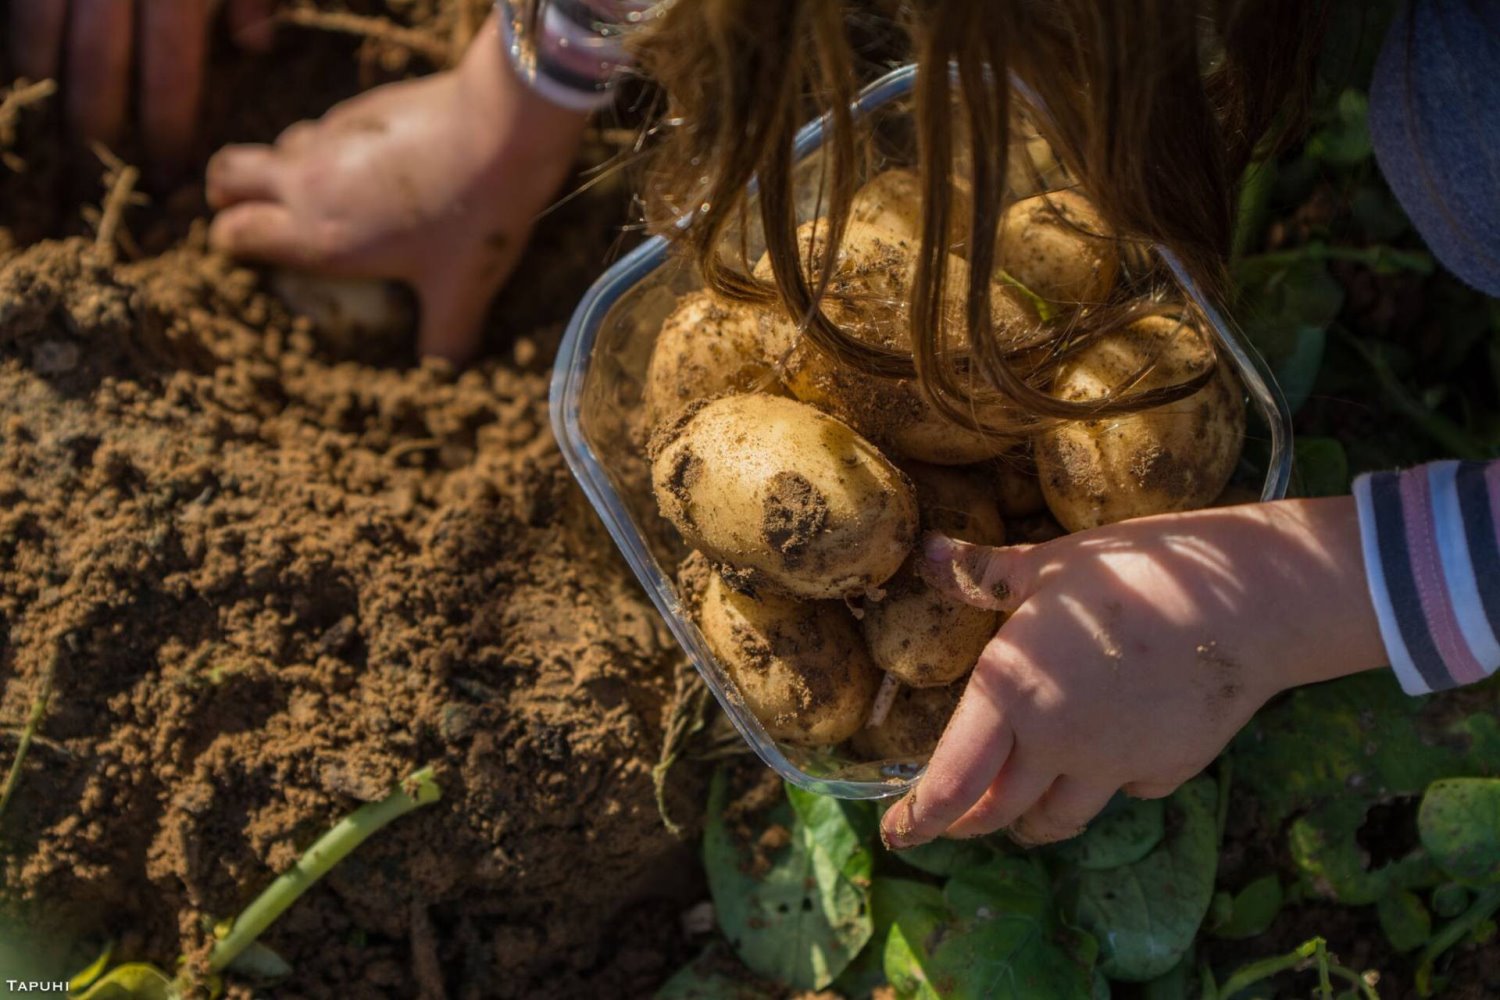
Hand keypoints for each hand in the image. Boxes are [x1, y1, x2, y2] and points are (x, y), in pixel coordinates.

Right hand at [8, 0, 273, 168]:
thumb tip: (255, 45)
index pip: (170, 75)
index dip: (165, 132)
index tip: (166, 179)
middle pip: (99, 71)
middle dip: (99, 137)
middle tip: (100, 192)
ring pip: (42, 48)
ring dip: (46, 106)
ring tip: (52, 158)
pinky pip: (18, 23)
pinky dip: (21, 62)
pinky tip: (28, 98)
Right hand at [205, 14, 586, 360]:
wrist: (502, 126)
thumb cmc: (476, 214)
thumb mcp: (463, 291)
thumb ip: (447, 339)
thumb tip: (444, 375)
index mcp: (317, 233)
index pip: (234, 233)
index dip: (232, 244)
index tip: (250, 256)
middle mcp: (308, 180)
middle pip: (226, 174)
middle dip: (229, 195)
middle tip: (253, 212)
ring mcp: (331, 134)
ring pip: (278, 146)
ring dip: (284, 169)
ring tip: (321, 192)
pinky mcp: (360, 107)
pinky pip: (325, 126)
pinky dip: (329, 145)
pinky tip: (373, 162)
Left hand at [879, 496, 1387, 849]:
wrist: (1244, 600)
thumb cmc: (1133, 571)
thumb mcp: (1047, 564)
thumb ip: (981, 573)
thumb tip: (923, 551)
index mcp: (1012, 694)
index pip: (951, 782)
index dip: (918, 818)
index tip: (896, 833)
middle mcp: (1055, 743)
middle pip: (1000, 812)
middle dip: (970, 822)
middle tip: (955, 819)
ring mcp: (1113, 765)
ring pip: (1058, 818)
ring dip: (1030, 819)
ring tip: (1020, 809)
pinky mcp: (1165, 771)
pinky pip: (1122, 792)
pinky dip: (1105, 785)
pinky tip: (1109, 757)